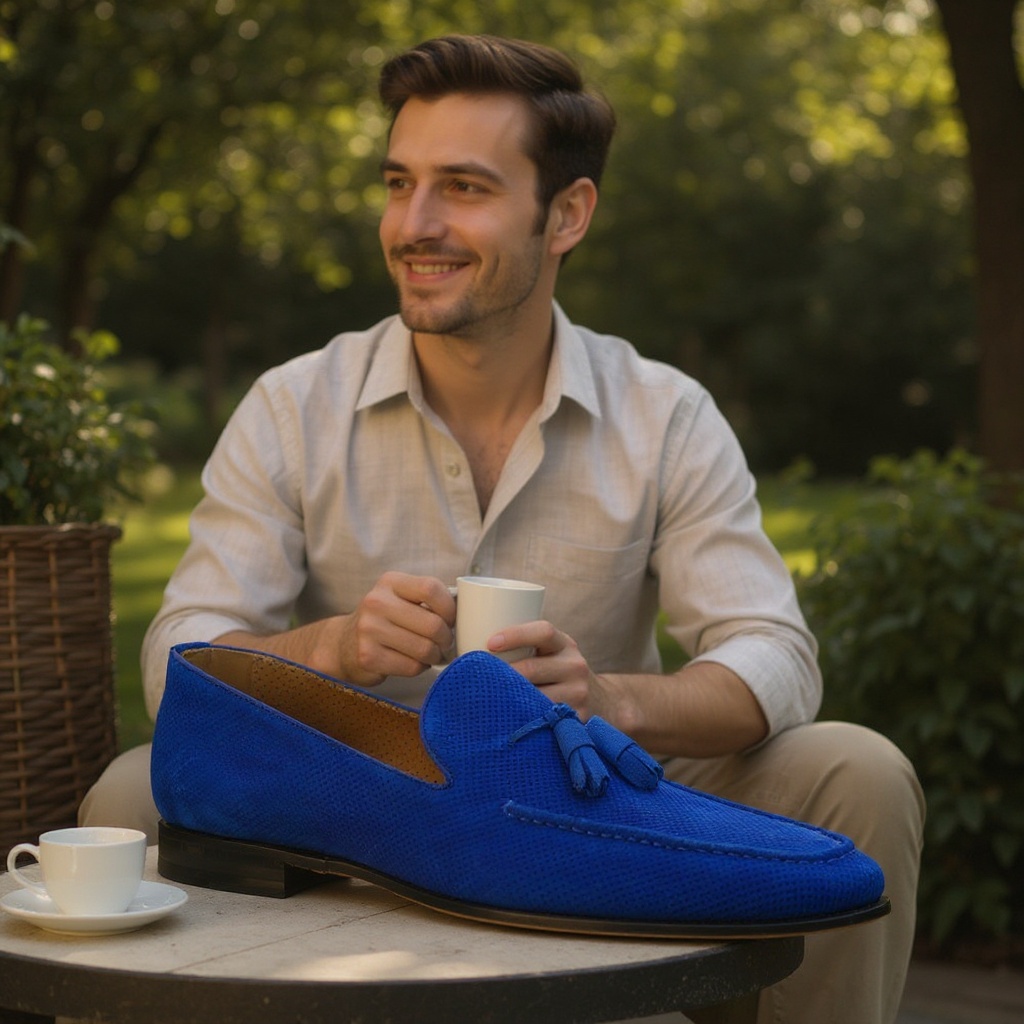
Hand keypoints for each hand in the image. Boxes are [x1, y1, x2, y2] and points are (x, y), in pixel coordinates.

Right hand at [335, 572, 455, 684]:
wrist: (343, 644)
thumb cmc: (385, 620)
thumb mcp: (401, 598)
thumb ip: (428, 599)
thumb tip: (467, 609)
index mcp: (390, 582)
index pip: (431, 588)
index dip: (450, 608)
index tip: (451, 620)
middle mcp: (376, 602)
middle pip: (432, 624)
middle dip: (447, 639)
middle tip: (445, 644)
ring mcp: (369, 630)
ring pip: (424, 649)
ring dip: (434, 656)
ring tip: (430, 654)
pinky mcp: (368, 656)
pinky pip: (412, 667)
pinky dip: (420, 668)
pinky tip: (413, 662)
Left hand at [486, 621, 611, 721]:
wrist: (602, 702)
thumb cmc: (560, 672)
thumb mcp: (553, 652)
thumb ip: (526, 645)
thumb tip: (471, 636)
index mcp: (565, 644)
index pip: (543, 631)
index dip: (515, 635)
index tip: (490, 643)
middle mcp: (575, 666)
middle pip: (533, 668)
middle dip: (501, 675)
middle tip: (475, 680)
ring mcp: (578, 694)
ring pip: (535, 697)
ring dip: (508, 700)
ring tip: (484, 701)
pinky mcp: (577, 719)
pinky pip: (544, 721)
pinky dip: (524, 721)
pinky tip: (506, 723)